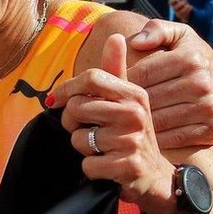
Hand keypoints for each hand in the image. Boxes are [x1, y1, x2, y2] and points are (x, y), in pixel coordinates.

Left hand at [54, 34, 174, 208]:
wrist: (156, 177)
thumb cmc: (134, 135)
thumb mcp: (130, 101)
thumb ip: (117, 71)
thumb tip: (116, 37)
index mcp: (134, 94)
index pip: (91, 78)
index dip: (67, 89)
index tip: (56, 100)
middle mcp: (135, 114)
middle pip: (78, 107)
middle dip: (73, 122)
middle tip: (88, 130)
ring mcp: (132, 141)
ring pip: (78, 139)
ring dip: (84, 148)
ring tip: (103, 149)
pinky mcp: (126, 166)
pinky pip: (87, 165)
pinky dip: (91, 169)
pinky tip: (107, 167)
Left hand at [122, 20, 212, 150]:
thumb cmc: (198, 60)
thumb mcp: (182, 37)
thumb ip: (157, 29)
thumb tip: (135, 41)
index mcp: (190, 58)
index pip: (143, 74)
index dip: (122, 83)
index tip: (110, 90)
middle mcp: (201, 82)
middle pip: (149, 99)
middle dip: (127, 105)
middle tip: (110, 111)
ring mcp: (209, 107)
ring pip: (159, 120)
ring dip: (138, 124)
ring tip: (122, 124)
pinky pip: (174, 138)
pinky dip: (156, 139)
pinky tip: (144, 135)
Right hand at [170, 0, 193, 21]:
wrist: (191, 15)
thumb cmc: (185, 6)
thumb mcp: (182, 0)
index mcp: (174, 5)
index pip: (170, 2)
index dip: (173, 0)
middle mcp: (175, 10)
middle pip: (175, 7)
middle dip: (181, 4)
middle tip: (185, 3)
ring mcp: (179, 15)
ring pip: (180, 12)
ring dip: (185, 8)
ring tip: (189, 5)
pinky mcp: (183, 18)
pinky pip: (184, 15)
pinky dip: (188, 10)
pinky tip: (191, 7)